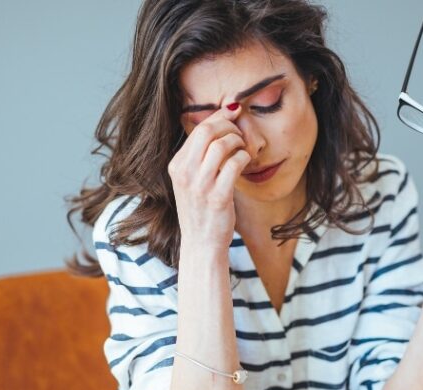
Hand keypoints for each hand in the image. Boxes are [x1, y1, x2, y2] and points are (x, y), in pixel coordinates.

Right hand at [167, 105, 250, 248]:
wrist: (201, 243)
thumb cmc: (201, 210)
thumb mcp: (191, 181)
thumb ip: (200, 157)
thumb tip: (219, 126)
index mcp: (177, 165)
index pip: (197, 128)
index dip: (219, 116)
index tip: (233, 111)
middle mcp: (185, 172)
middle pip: (208, 131)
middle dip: (229, 126)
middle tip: (240, 134)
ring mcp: (200, 185)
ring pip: (222, 145)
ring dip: (238, 142)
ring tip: (243, 149)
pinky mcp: (218, 197)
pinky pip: (234, 164)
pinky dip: (244, 158)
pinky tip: (246, 162)